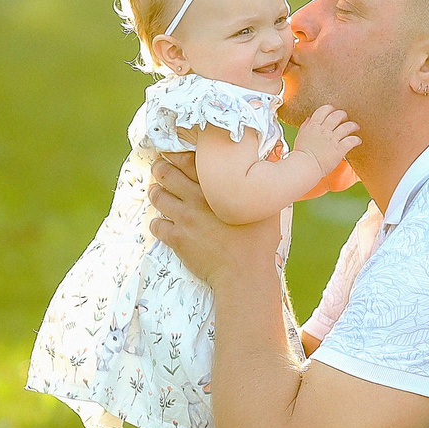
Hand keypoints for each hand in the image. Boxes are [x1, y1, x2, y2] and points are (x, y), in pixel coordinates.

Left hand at [148, 151, 280, 288]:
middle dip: (160, 167)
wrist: (244, 274)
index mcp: (217, 187)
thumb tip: (272, 161)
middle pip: (167, 173)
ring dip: (156, 192)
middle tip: (159, 166)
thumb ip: (262, 183)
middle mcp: (197, 198)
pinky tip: (162, 223)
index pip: (189, 160)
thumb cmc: (259, 242)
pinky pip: (156, 225)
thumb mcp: (267, 207)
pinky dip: (157, 222)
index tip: (175, 153)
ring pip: (158, 197)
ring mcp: (184, 218)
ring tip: (157, 190)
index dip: (178, 154)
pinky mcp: (177, 238)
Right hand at [291, 105, 361, 175]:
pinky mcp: (339, 149)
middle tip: (345, 118)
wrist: (305, 167)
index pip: (324, 110)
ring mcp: (332, 139)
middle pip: (337, 115)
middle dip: (343, 115)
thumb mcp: (300, 137)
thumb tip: (309, 119)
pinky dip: (356, 140)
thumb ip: (305, 127)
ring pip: (346, 126)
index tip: (333, 111)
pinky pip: (351, 140)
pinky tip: (358, 141)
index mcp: (313, 126)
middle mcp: (324, 130)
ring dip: (353, 125)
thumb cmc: (301, 154)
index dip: (330, 109)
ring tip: (355, 127)